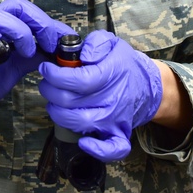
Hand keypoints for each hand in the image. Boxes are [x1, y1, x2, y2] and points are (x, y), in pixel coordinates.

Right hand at [0, 0, 73, 152]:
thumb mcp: (21, 66)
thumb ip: (38, 54)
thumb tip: (62, 47)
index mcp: (3, 27)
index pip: (26, 9)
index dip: (46, 21)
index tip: (61, 41)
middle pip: (12, 5)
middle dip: (36, 20)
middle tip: (48, 42)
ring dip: (17, 30)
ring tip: (27, 52)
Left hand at [38, 30, 162, 162]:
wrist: (147, 85)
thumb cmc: (122, 63)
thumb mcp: (110, 42)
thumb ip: (95, 44)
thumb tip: (84, 56)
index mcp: (110, 75)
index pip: (79, 80)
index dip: (56, 76)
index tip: (45, 68)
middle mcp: (113, 100)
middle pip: (73, 103)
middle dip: (51, 92)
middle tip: (46, 84)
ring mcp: (116, 120)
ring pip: (81, 124)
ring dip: (59, 115)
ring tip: (54, 103)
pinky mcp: (119, 134)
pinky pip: (112, 150)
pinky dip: (97, 150)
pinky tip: (83, 141)